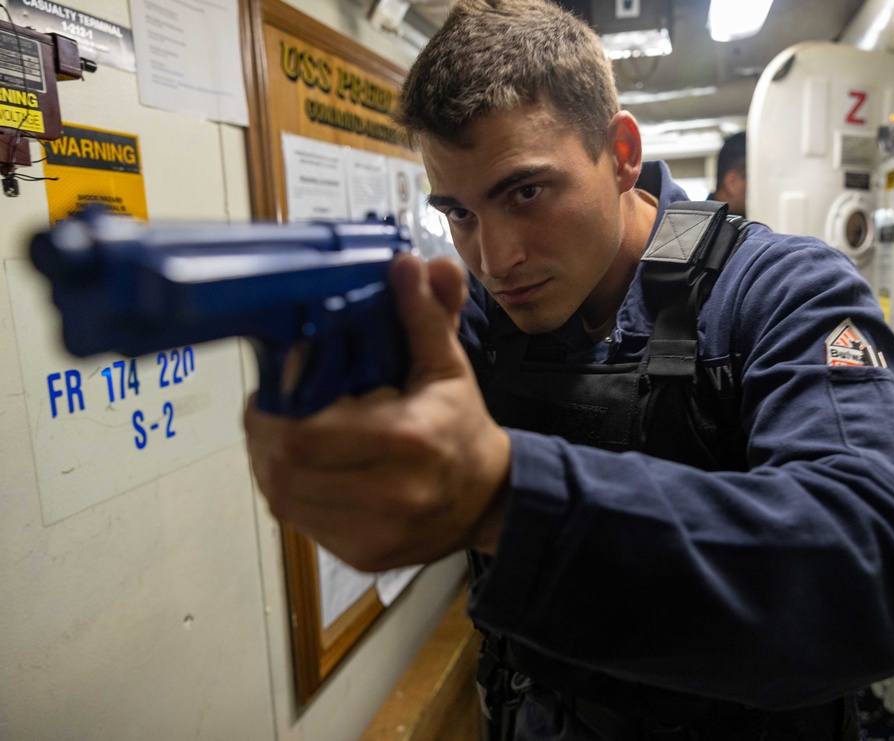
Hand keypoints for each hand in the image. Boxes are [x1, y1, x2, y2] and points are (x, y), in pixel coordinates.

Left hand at [244, 254, 510, 571]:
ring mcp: (372, 533)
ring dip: (271, 461)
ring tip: (286, 434)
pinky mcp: (361, 555)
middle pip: (282, 468)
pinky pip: (298, 521)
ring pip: (282, 497)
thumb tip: (408, 266)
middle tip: (273, 408)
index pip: (303, 433)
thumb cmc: (461, 427)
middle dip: (265, 433)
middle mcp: (389, 494)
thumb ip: (425, 316)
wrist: (489, 499)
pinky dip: (290, 490)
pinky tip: (306, 468)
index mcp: (409, 440)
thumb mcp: (448, 366)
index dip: (273, 409)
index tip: (278, 383)